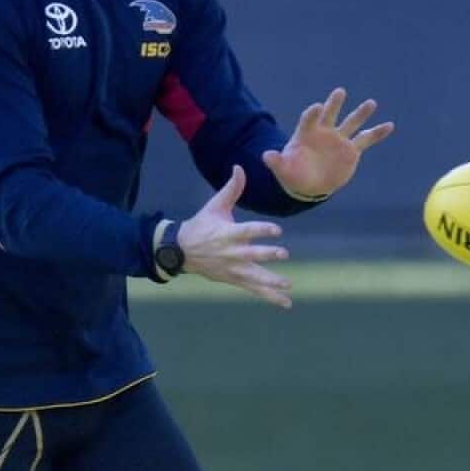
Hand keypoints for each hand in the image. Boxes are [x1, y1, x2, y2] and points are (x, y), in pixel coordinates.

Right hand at [177, 165, 292, 308]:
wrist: (181, 251)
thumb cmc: (201, 225)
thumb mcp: (214, 206)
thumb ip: (231, 189)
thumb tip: (240, 167)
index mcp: (227, 233)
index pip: (247, 231)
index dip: (262, 230)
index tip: (277, 230)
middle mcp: (231, 253)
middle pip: (251, 255)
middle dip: (266, 255)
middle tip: (283, 254)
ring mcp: (233, 269)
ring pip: (254, 277)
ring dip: (271, 282)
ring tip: (287, 285)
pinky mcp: (234, 280)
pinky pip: (254, 289)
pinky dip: (270, 297)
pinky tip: (286, 303)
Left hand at [262, 87, 394, 198]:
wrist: (310, 184)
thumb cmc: (294, 173)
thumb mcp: (283, 169)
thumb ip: (276, 161)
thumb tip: (266, 155)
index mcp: (306, 134)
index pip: (309, 120)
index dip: (312, 114)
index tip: (317, 107)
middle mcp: (324, 132)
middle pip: (330, 114)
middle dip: (334, 104)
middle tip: (339, 92)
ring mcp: (339, 140)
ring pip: (351, 123)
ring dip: (361, 113)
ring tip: (371, 103)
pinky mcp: (351, 150)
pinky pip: (366, 139)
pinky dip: (378, 132)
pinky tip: (389, 125)